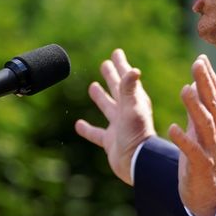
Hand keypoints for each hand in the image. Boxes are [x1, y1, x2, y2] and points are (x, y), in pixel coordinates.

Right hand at [75, 49, 155, 185]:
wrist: (137, 163)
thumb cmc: (137, 134)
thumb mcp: (133, 108)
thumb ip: (130, 89)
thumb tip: (133, 69)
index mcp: (134, 101)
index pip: (126, 78)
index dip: (121, 65)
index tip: (116, 52)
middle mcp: (127, 112)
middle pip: (117, 89)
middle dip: (112, 76)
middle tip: (105, 63)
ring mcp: (118, 126)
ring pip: (107, 107)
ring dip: (101, 97)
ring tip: (93, 86)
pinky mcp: (110, 141)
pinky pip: (96, 133)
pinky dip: (87, 129)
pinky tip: (78, 124)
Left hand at [168, 55, 215, 215]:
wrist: (210, 195)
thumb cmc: (204, 159)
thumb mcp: (201, 130)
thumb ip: (198, 108)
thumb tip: (194, 83)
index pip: (215, 96)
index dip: (209, 77)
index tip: (201, 58)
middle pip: (213, 105)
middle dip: (206, 84)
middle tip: (198, 64)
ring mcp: (211, 150)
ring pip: (205, 125)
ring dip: (195, 107)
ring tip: (185, 89)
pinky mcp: (201, 166)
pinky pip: (192, 151)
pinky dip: (183, 140)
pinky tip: (172, 128)